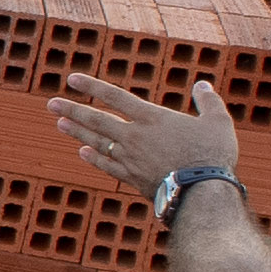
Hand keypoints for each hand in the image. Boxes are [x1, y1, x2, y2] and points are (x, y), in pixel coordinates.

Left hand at [50, 70, 240, 199]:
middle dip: (73, 110)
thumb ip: (209, 101)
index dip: (92, 87)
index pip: (116, 97)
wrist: (202, 192)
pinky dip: (93, 158)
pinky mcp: (132, 178)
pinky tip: (82, 153)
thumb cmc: (214, 155)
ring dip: (77, 132)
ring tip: (60, 123)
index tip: (72, 79)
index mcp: (152, 118)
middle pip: (97, 120)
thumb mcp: (218, 122)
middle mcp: (135, 136)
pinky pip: (107, 165)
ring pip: (97, 142)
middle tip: (51, 104)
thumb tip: (202, 85)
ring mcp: (130, 158)